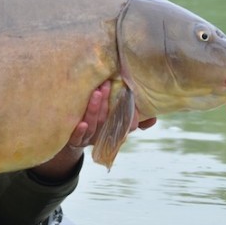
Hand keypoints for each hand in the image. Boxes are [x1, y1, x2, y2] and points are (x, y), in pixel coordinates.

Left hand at [31, 81, 156, 180]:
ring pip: (93, 126)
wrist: (70, 135)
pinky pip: (76, 138)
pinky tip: (81, 123)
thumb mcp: (114, 116)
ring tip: (95, 93)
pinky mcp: (73, 140)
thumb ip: (133, 114)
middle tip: (106, 85)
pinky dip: (80, 131)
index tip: (134, 108)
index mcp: (114, 130)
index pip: (127, 126)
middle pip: (107, 121)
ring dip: (95, 110)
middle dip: (108, 104)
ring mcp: (87, 138)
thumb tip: (155, 119)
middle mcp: (102, 135)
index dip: (132, 119)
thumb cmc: (97, 120)